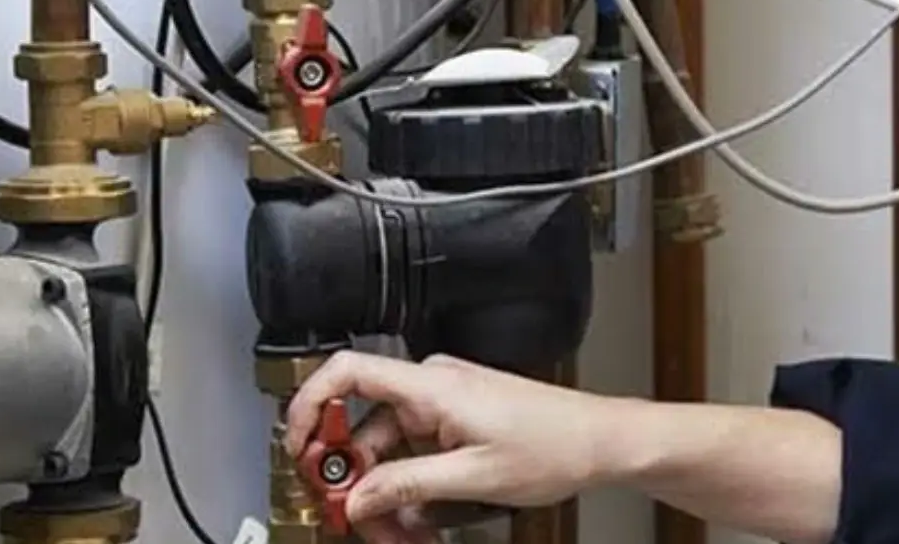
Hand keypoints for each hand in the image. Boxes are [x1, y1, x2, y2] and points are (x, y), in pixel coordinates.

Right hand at [284, 350, 639, 543]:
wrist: (600, 441)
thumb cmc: (555, 445)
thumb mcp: (473, 477)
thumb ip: (408, 484)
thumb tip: (358, 496)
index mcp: (432, 386)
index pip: (347, 371)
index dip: (308, 405)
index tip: (298, 450)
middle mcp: (432, 387)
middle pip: (361, 430)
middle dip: (356, 482)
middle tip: (355, 523)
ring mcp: (442, 405)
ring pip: (386, 452)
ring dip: (385, 497)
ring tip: (397, 536)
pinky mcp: (453, 423)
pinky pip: (412, 455)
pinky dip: (408, 490)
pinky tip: (416, 523)